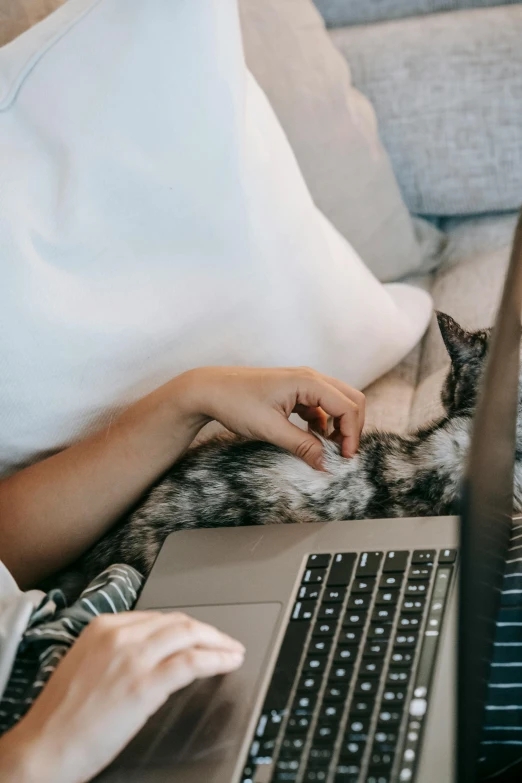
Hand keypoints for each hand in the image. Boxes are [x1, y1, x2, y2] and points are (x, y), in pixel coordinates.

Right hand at [0, 612, 243, 782]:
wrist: (44, 747)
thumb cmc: (61, 717)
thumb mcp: (86, 665)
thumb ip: (117, 652)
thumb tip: (151, 655)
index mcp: (103, 626)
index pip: (157, 618)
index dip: (185, 626)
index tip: (200, 634)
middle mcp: (120, 634)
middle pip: (178, 622)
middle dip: (207, 631)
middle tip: (225, 641)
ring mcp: (134, 657)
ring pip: (190, 635)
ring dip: (218, 641)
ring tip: (233, 650)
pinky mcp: (145, 683)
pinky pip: (192, 662)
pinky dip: (216, 659)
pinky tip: (228, 663)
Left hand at [176, 366, 364, 468]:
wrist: (209, 390)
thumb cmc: (236, 403)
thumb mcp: (270, 429)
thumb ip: (301, 446)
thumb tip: (325, 464)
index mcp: (308, 382)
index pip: (347, 407)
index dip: (351, 434)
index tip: (344, 458)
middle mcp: (310, 378)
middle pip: (351, 400)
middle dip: (352, 427)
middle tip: (343, 454)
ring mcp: (303, 384)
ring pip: (337, 402)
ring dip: (339, 425)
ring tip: (328, 450)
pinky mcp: (295, 392)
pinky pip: (321, 406)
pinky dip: (324, 423)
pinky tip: (313, 440)